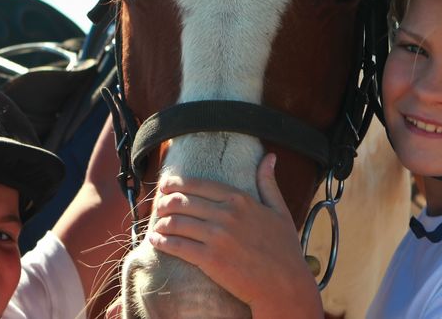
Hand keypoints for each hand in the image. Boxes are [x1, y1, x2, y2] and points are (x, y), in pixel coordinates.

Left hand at [146, 153, 323, 318]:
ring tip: (157, 225)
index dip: (176, 184)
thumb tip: (270, 157)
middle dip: (164, 203)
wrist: (285, 284)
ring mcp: (217, 237)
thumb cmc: (284, 249)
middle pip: (182, 201)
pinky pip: (177, 246)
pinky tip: (156, 240)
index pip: (197, 184)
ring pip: (176, 222)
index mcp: (240, 199)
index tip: (165, 186)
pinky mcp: (210, 260)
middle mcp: (226, 214)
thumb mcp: (280, 210)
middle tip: (158, 206)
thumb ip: (268, 182)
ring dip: (161, 222)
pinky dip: (162, 241)